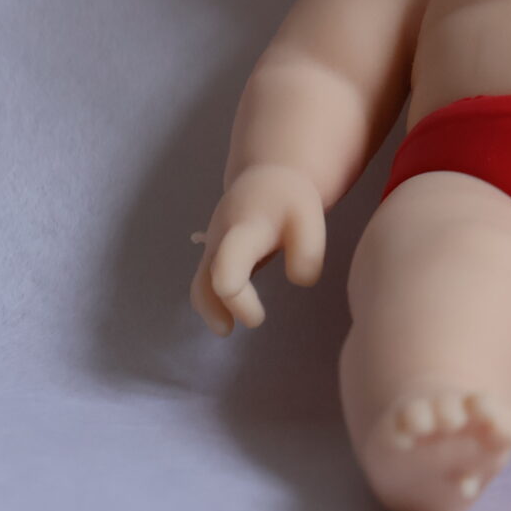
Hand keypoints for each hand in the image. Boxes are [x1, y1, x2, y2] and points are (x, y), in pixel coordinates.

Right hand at [189, 163, 325, 335]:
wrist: (266, 181)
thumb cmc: (289, 201)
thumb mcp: (310, 218)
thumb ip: (308, 252)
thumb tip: (298, 282)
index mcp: (245, 228)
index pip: (229, 259)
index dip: (233, 290)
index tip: (256, 316)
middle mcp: (221, 240)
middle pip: (208, 276)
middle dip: (221, 305)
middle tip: (249, 323)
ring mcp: (212, 249)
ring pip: (201, 283)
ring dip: (209, 308)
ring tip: (226, 329)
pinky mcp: (213, 258)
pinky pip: (204, 284)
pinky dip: (212, 304)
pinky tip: (227, 320)